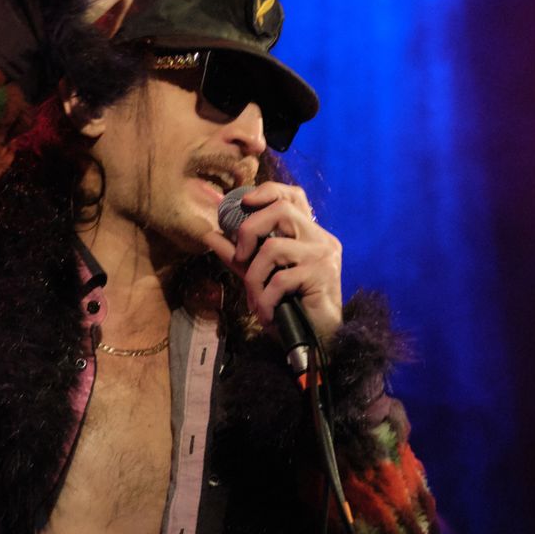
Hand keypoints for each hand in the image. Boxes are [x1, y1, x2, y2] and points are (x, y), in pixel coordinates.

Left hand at [204, 183, 343, 339]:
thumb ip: (239, 257)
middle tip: (241, 257)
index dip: (268, 191)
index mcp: (309, 234)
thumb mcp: (260, 278)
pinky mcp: (322, 276)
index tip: (245, 201)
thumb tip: (211, 235)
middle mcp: (321, 239)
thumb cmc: (292, 309)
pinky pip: (280, 279)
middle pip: (282, 210)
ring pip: (275, 247)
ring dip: (255, 277)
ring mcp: (323, 256)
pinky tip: (266, 314)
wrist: (318, 342)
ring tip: (256, 299)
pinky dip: (265, 299)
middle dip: (250, 230)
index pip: (294, 196)